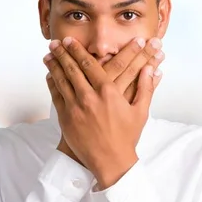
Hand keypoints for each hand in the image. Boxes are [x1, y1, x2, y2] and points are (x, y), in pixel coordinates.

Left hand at [44, 37, 162, 188]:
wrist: (111, 161)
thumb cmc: (127, 137)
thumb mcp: (141, 112)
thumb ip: (146, 88)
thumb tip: (152, 69)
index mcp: (108, 92)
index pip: (89, 64)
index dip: (78, 50)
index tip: (71, 41)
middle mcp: (90, 97)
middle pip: (72, 68)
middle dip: (62, 53)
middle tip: (55, 42)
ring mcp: (76, 108)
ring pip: (62, 80)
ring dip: (54, 65)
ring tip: (48, 54)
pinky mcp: (66, 119)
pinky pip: (56, 97)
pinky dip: (52, 84)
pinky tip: (49, 75)